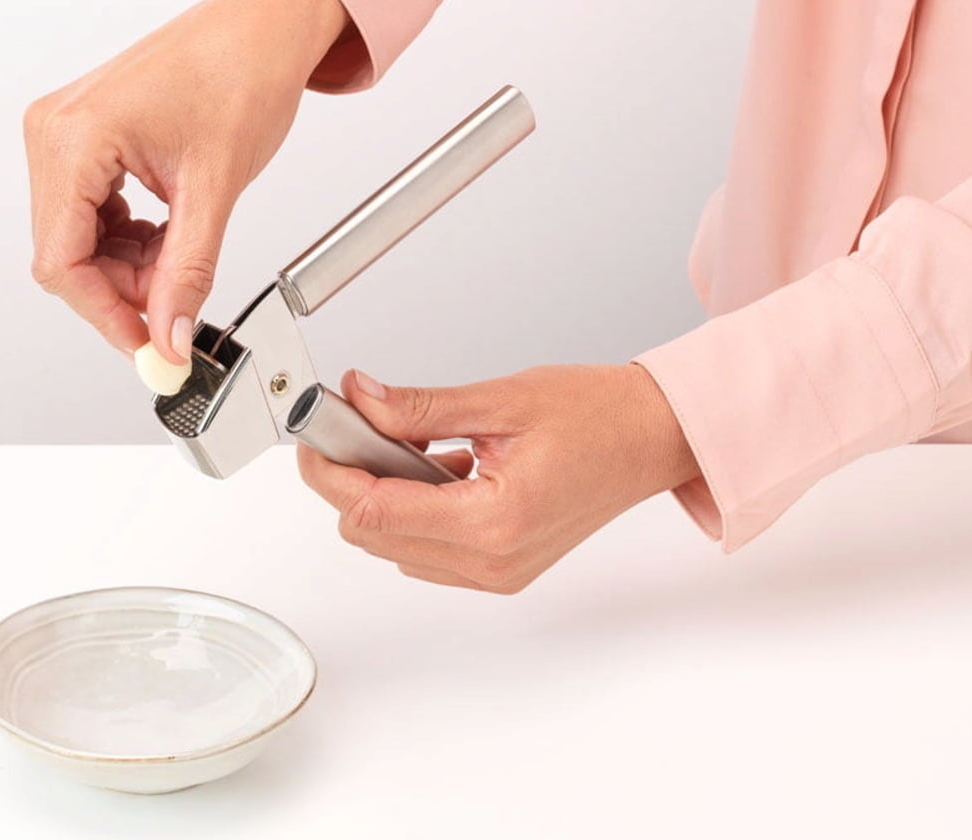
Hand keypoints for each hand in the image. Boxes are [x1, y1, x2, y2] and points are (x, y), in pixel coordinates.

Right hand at [24, 0, 347, 361]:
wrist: (262, 25)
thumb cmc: (242, 72)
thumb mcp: (215, 188)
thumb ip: (186, 272)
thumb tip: (168, 334)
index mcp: (76, 136)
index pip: (61, 259)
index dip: (103, 313)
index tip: (145, 346)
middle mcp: (55, 130)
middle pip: (63, 253)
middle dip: (120, 289)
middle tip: (174, 304)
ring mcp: (63, 131)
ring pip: (75, 238)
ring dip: (125, 266)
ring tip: (179, 257)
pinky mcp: (80, 136)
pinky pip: (87, 212)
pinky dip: (125, 239)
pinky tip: (164, 235)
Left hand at [298, 365, 699, 592]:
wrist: (654, 438)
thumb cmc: (600, 417)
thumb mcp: (500, 398)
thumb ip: (419, 406)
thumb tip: (360, 400)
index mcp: (494, 521)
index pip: (373, 511)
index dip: (331, 471)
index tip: (317, 435)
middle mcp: (493, 560)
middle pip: (374, 534)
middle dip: (355, 478)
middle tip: (360, 424)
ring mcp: (497, 572)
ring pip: (395, 545)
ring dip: (386, 494)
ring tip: (418, 443)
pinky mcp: (500, 568)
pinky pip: (426, 549)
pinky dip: (416, 508)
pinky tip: (441, 467)